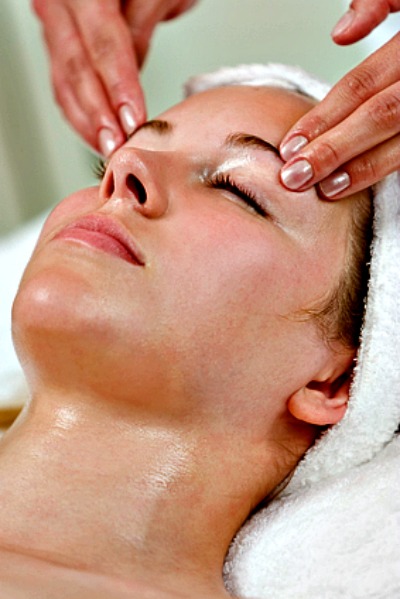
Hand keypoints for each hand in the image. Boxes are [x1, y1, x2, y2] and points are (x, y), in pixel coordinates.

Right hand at [32, 0, 196, 155]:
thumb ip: (141, 27)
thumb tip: (130, 74)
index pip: (103, 43)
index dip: (119, 87)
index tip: (133, 120)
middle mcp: (61, 1)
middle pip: (77, 67)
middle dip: (99, 113)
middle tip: (117, 144)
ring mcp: (55, 22)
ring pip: (65, 80)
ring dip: (87, 121)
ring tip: (109, 147)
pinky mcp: (58, 42)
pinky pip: (63, 83)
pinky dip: (80, 113)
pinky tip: (96, 135)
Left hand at [279, 0, 399, 198]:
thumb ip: (378, 1)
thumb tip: (341, 34)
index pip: (361, 85)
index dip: (323, 117)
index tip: (290, 145)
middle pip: (379, 117)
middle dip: (334, 150)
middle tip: (296, 176)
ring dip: (364, 169)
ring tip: (327, 188)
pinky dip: (387, 168)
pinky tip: (361, 181)